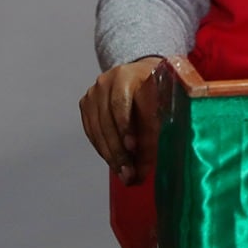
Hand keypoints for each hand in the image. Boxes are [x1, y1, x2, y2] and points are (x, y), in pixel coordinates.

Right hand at [79, 56, 162, 183]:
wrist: (139, 73)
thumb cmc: (156, 87)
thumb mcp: (161, 98)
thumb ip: (156, 125)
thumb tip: (149, 163)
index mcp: (127, 75)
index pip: (120, 103)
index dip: (125, 127)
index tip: (133, 148)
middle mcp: (106, 82)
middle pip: (107, 120)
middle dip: (118, 150)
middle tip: (129, 172)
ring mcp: (93, 92)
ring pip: (97, 129)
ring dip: (110, 155)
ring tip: (123, 173)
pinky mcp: (86, 103)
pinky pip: (91, 131)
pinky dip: (103, 149)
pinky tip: (114, 162)